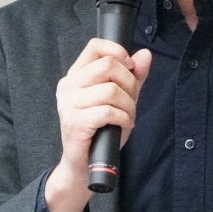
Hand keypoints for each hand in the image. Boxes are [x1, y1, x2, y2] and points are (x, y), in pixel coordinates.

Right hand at [41, 39, 151, 211]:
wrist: (84, 165)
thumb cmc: (101, 131)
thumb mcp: (120, 99)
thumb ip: (133, 76)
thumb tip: (145, 54)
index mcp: (75, 75)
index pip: (95, 46)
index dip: (118, 52)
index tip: (129, 69)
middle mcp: (67, 86)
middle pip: (108, 66)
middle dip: (129, 84)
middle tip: (130, 100)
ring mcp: (68, 104)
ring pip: (112, 90)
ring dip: (128, 106)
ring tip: (127, 117)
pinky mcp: (75, 122)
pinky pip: (109, 111)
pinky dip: (124, 119)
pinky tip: (122, 126)